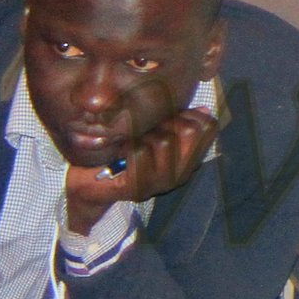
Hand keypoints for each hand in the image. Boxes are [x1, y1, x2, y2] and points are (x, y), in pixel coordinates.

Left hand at [63, 108, 218, 235]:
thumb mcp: (153, 132)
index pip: (208, 128)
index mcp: (188, 158)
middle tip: (144, 131)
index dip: (188, 114)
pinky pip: (140, 152)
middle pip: (188, 131)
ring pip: (164, 141)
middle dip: (162, 123)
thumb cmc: (122, 151)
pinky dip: (125, 146)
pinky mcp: (139, 188)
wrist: (90, 182)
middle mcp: (180, 173)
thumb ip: (177, 122)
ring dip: (142, 135)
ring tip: (129, 142)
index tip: (167, 116)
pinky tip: (118, 152)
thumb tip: (205, 110)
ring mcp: (161, 183)